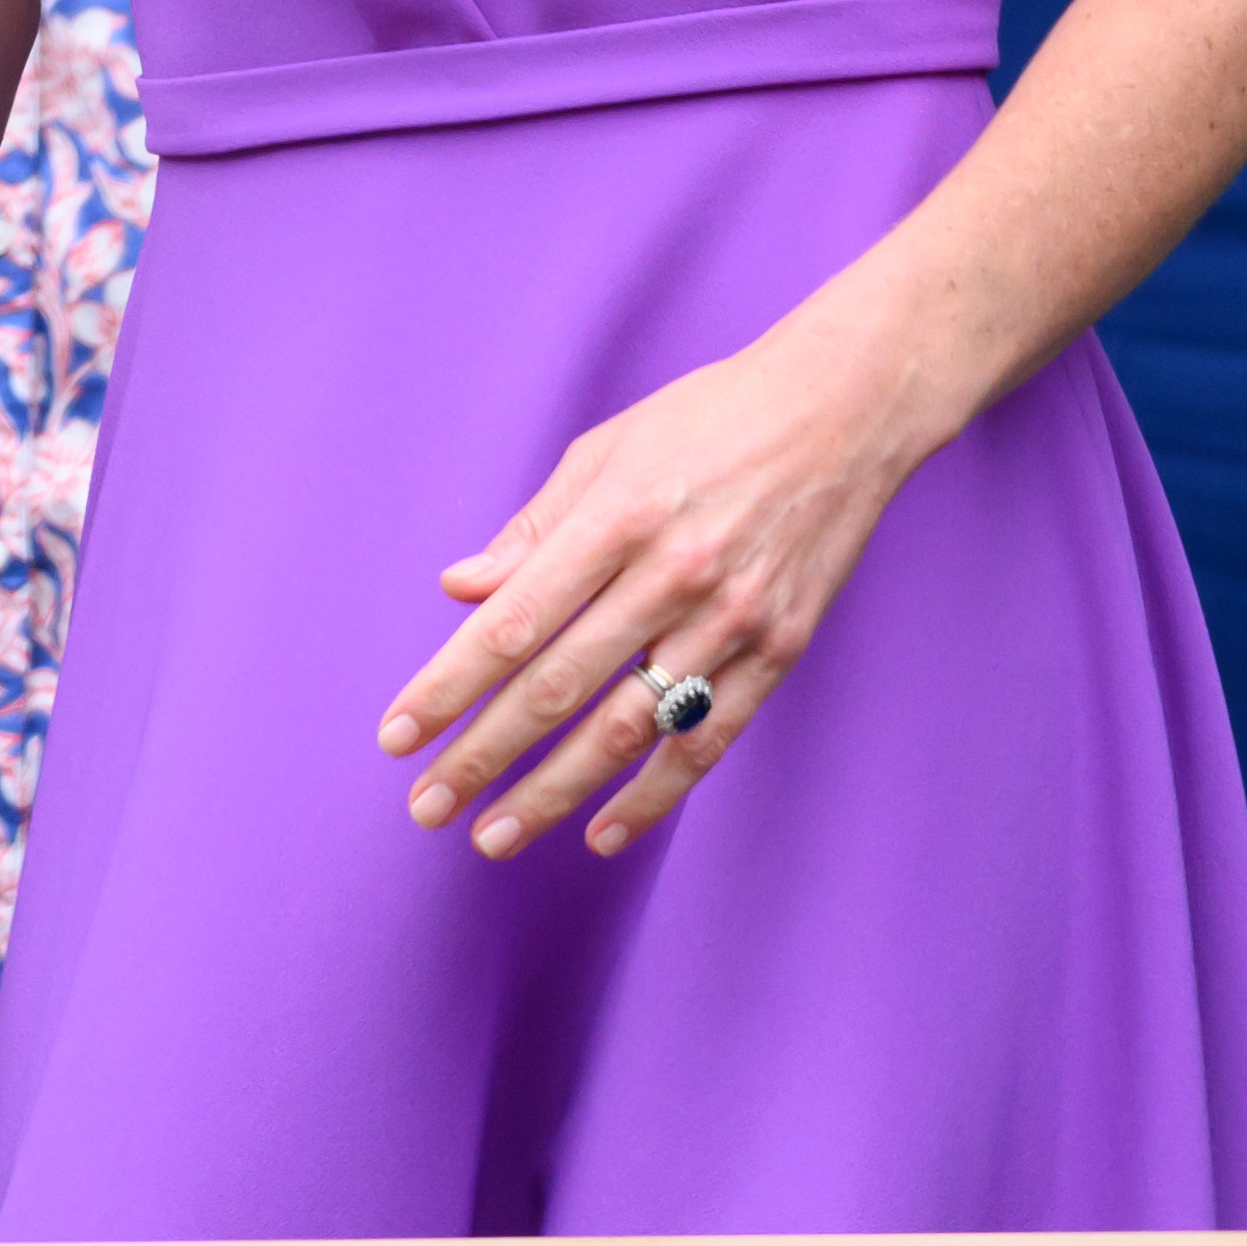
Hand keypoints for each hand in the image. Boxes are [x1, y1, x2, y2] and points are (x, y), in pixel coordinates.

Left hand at [376, 317, 933, 862]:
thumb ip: (534, 526)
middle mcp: (673, 571)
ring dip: (552, 792)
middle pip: (559, 685)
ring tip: (493, 837)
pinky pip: (708, 739)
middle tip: (425, 808)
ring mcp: (732, 616)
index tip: (398, 736)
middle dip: (482, 756)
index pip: (515, 621)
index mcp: (621, 514)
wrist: (848, 408)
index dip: (450, 686)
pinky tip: (602, 832)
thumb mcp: (611, 446)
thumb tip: (459, 590)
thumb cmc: (715, 417)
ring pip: (627, 727)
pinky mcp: (779, 646)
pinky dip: (654, 795)